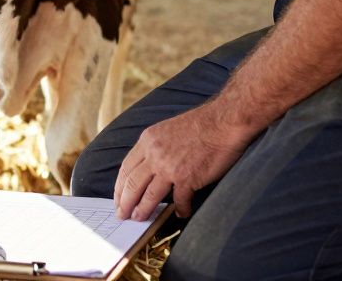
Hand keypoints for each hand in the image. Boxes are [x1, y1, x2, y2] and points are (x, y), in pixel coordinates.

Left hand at [113, 101, 252, 219]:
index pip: (126, 168)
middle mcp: (154, 154)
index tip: (118, 198)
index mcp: (147, 140)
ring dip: (143, 210)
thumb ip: (154, 146)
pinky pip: (179, 200)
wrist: (223, 121)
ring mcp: (169, 167)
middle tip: (122, 215)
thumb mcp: (166, 129)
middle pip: (132, 184)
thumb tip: (147, 166)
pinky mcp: (187, 178)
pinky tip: (181, 213)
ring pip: (149, 195)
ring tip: (140, 219)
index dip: (119, 186)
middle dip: (125, 203)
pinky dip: (180, 209)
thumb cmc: (200, 124)